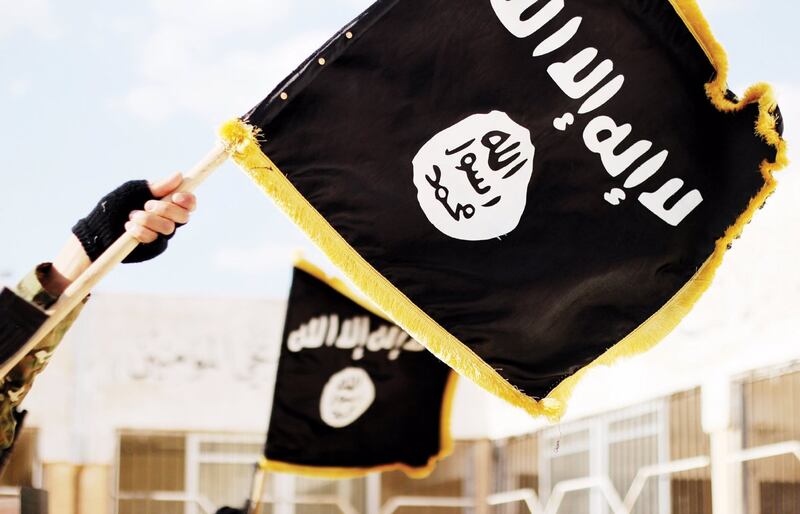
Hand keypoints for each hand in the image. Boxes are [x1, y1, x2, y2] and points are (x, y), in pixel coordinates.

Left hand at [44, 174, 196, 295]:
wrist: (96, 229)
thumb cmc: (113, 207)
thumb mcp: (133, 191)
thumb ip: (156, 186)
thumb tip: (179, 176)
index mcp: (166, 204)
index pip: (188, 204)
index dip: (188, 200)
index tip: (176, 196)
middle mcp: (167, 220)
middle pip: (184, 216)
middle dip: (166, 209)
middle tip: (147, 205)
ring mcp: (161, 235)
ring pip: (169, 228)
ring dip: (149, 220)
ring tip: (132, 216)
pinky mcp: (153, 247)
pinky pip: (155, 240)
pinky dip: (141, 232)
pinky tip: (128, 228)